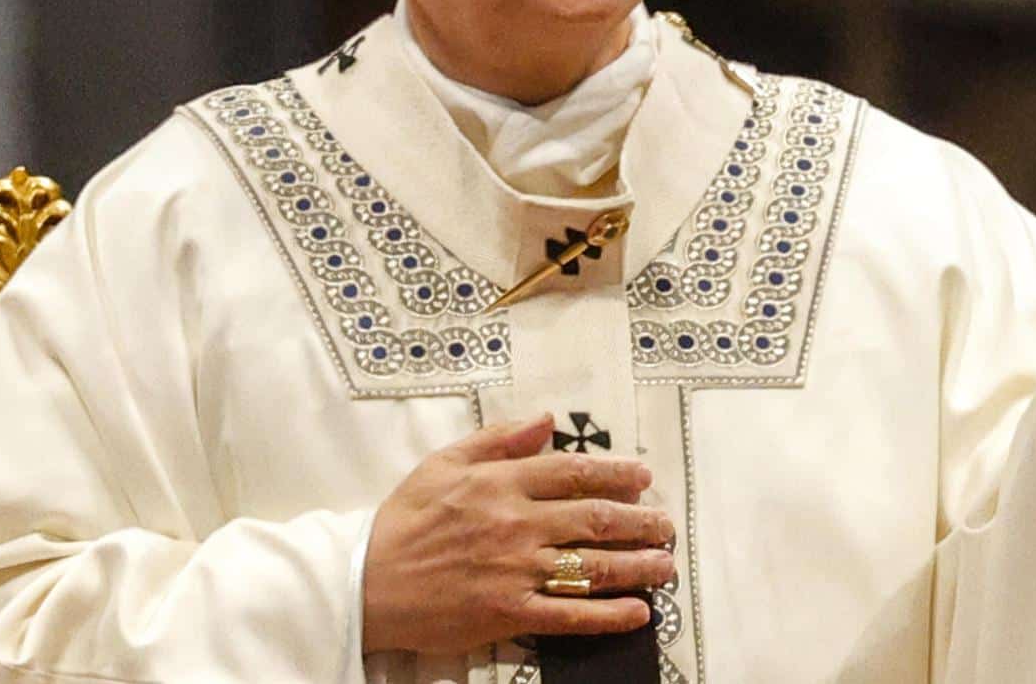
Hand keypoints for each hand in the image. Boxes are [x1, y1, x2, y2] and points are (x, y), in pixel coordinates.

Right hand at [362, 414, 676, 654]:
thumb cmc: (405, 520)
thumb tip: (545, 419)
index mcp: (502, 483)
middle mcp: (518, 523)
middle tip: (667, 524)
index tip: (644, 476)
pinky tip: (638, 612)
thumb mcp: (444, 462)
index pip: (573, 472)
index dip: (616, 473)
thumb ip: (498, 438)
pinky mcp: (510, 613)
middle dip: (640, 521)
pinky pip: (570, 615)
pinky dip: (609, 615)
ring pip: (592, 567)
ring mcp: (517, 570)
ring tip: (666, 565)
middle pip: (594, 519)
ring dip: (637, 566)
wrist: (368, 581)